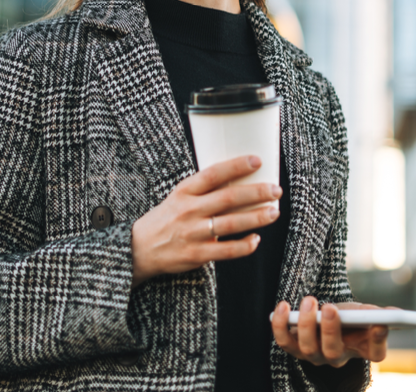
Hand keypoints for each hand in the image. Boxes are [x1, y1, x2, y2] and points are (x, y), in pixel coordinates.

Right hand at [130, 155, 281, 286]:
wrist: (140, 248)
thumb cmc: (166, 218)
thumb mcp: (179, 196)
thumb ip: (204, 190)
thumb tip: (240, 181)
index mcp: (185, 191)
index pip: (213, 174)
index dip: (237, 166)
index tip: (257, 161)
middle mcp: (189, 210)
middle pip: (228, 198)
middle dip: (256, 193)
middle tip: (275, 190)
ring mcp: (193, 233)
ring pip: (231, 224)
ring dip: (256, 218)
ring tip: (273, 212)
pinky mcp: (196, 254)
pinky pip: (226, 250)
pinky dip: (244, 245)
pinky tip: (256, 239)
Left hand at [271, 297, 388, 367]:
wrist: (326, 316)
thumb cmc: (349, 316)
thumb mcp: (365, 312)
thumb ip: (378, 313)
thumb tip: (395, 313)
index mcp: (362, 349)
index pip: (375, 353)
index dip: (378, 341)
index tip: (380, 324)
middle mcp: (338, 357)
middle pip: (334, 352)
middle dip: (332, 330)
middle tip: (331, 307)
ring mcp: (314, 355)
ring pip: (308, 348)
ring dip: (306, 324)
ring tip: (309, 301)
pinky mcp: (294, 347)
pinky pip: (284, 341)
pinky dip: (280, 325)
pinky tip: (283, 306)